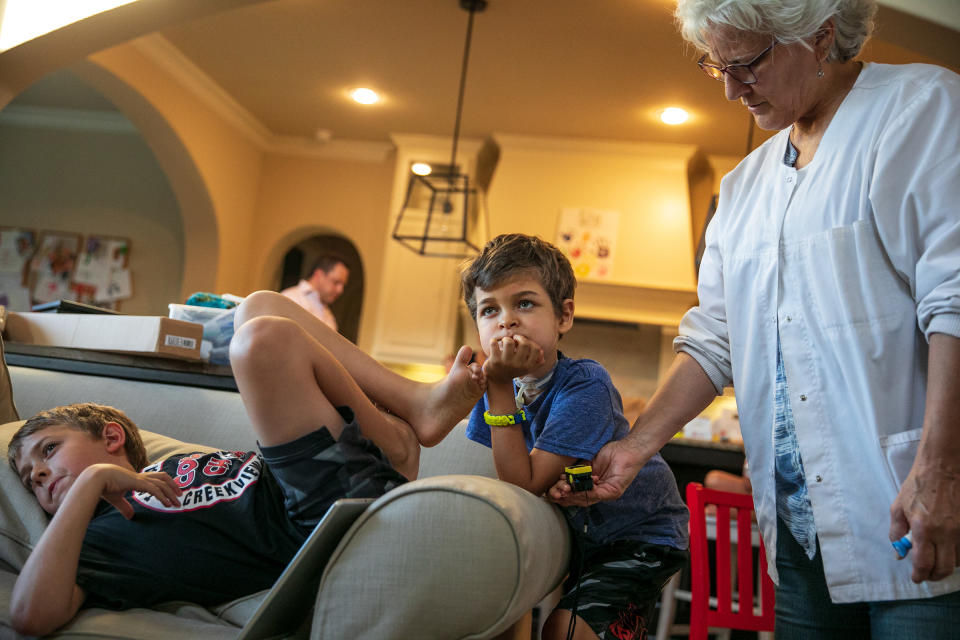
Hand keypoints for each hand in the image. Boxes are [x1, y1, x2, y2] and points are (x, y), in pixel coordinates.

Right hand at [82, 464, 181, 519]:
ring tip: (177, 503)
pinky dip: (163, 496)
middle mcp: (141, 477)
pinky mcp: (138, 483)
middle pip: (163, 477)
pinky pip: (154, 490)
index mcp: (136, 478)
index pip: (155, 478)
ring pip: (162, 484)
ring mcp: (140, 479)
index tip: (172, 493)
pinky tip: (167, 504)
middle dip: (173, 485)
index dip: (165, 484)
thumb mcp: (117, 499)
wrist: (95, 478)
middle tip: (180, 495)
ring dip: (171, 493)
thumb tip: (130, 516)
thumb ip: (125, 507)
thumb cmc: (103, 486)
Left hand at [483, 335, 543, 383]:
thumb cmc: (513, 370)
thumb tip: (542, 352)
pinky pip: (494, 343)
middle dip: (519, 338)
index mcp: (528, 366)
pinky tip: (494, 344)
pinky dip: (493, 341)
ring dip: (506, 339)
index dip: (530, 343)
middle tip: (514, 339)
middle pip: (525, 343)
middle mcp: (518, 365)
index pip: (536, 350)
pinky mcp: (495, 360)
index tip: (523, 344)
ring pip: (509, 342)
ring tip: (504, 343)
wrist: (498, 380)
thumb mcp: (526, 369)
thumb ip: (536, 361)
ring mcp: (506, 362)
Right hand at [547, 437, 646, 505]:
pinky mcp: (613, 491)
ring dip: (571, 495)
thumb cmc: (611, 453)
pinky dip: (584, 491)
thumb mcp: (588, 463)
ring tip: (563, 489)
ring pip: (585, 500)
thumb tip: (562, 479)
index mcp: (593, 486)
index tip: (553, 490)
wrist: (627, 448)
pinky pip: (596, 495)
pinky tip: (575, 487)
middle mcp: (599, 492)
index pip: (575, 495)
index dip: (562, 494)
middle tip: (555, 492)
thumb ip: (578, 472)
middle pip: (577, 500)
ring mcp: (606, 494)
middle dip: (563, 497)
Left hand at [889, 459, 959, 581]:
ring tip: (936, 561)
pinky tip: (949, 550)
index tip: (916, 578)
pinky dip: (958, 555)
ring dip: (946, 565)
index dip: (919, 575)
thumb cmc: (918, 485)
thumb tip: (898, 553)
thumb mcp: (899, 507)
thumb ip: (897, 532)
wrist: (943, 467)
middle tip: (926, 574)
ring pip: (958, 561)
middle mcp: (945, 533)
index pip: (924, 563)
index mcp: (924, 529)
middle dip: (934, 576)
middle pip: (944, 568)